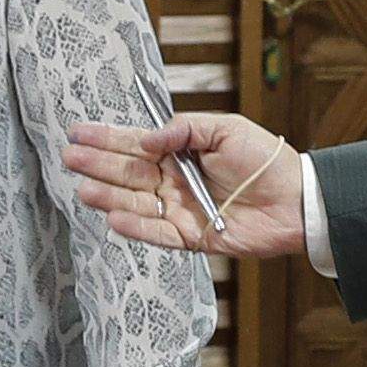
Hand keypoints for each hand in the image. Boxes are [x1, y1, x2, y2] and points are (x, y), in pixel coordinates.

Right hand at [63, 113, 307, 259]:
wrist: (296, 199)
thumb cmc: (264, 159)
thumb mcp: (225, 129)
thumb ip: (185, 129)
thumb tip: (148, 138)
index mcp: (179, 153)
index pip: (135, 144)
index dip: (107, 138)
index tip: (79, 133)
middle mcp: (173, 182)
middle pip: (128, 173)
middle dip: (98, 165)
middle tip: (70, 157)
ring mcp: (178, 210)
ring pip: (135, 203)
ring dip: (108, 196)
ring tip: (84, 189)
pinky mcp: (189, 237)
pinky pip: (156, 233)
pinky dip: (135, 226)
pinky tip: (113, 217)